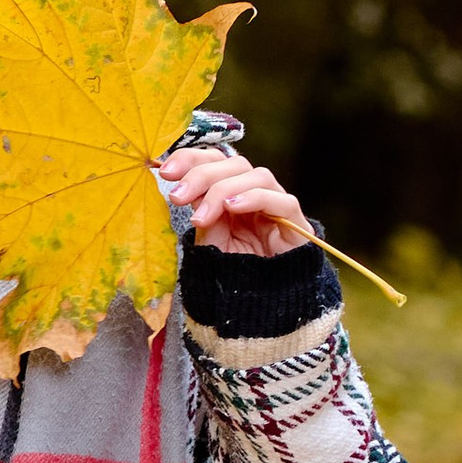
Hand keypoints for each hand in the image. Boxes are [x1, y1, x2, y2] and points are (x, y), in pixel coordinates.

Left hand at [156, 142, 313, 259]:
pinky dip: (254, 198)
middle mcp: (255, 193)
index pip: (216, 160)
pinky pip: (281, 201)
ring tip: (202, 216)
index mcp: (232, 192)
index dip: (192, 159)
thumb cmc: (232, 271)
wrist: (258, 303)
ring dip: (223, 190)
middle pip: (235, 164)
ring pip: (257, 176)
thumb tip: (183, 186)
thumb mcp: (208, 238)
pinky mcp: (296, 223)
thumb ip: (201, 211)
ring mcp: (277, 206)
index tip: (165, 171)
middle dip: (202, 175)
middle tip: (177, 196)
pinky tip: (231, 207)